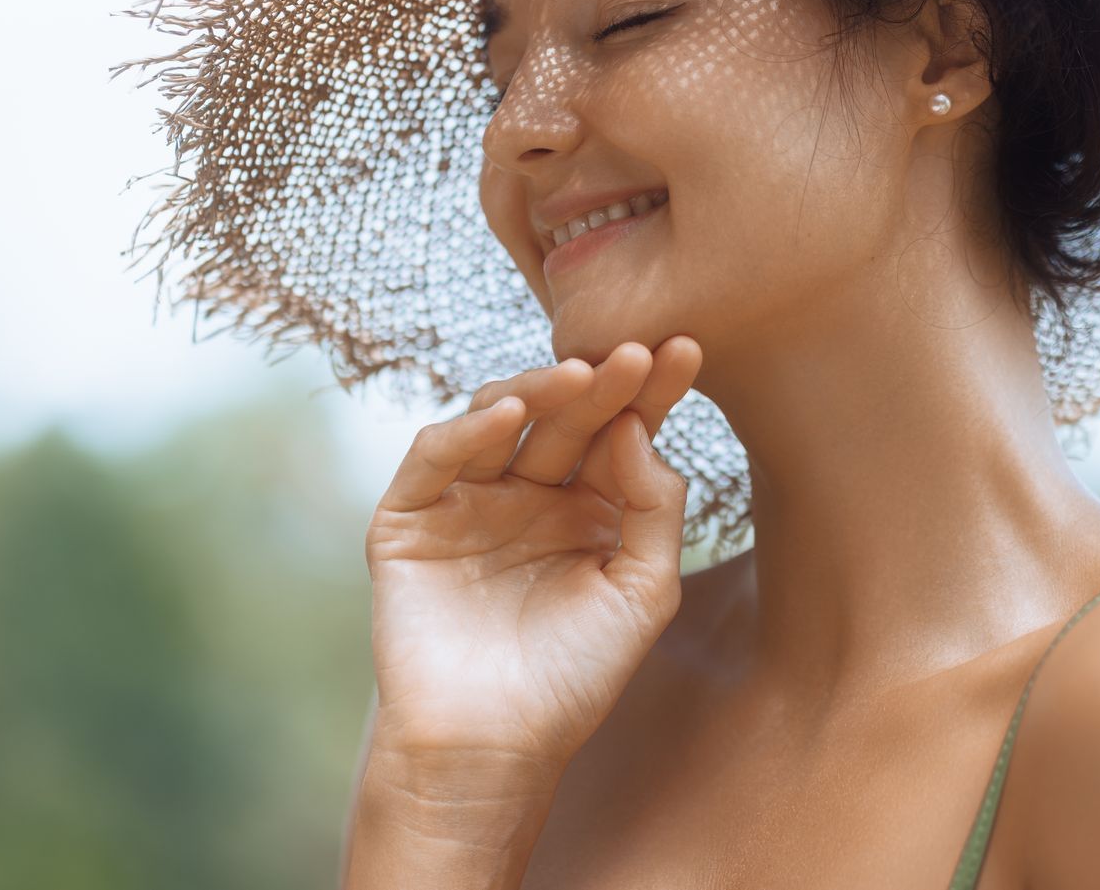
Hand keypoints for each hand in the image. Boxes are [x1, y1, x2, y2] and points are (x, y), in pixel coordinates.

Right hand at [362, 335, 704, 774]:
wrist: (492, 750)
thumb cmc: (574, 677)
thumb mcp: (642, 592)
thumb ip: (654, 507)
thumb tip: (636, 427)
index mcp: (590, 504)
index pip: (623, 430)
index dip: (653, 391)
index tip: (687, 350)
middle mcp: (530, 491)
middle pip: (568, 416)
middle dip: (603, 382)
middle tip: (636, 352)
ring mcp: (470, 498)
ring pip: (502, 418)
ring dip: (541, 390)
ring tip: (582, 375)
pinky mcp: (412, 516)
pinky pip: (436, 456)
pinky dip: (467, 429)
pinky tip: (510, 414)